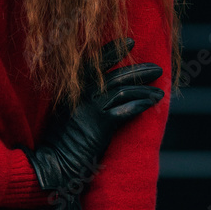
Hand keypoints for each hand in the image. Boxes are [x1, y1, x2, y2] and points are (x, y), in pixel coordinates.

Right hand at [17, 38, 164, 209]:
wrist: (50, 167)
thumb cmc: (57, 147)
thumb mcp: (65, 118)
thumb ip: (78, 104)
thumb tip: (99, 97)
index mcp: (70, 92)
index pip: (94, 64)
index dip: (111, 51)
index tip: (129, 42)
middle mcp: (79, 96)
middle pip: (113, 75)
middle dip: (137, 70)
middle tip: (156, 67)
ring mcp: (88, 108)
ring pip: (122, 90)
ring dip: (144, 89)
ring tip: (160, 90)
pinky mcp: (98, 124)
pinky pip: (125, 110)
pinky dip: (140, 104)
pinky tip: (152, 103)